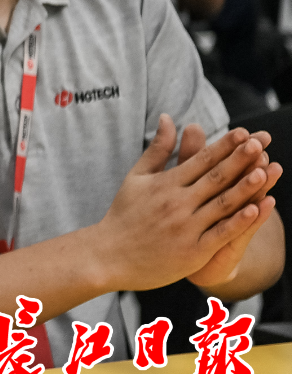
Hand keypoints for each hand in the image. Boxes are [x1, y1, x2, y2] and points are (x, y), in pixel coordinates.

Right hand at [91, 115, 278, 290]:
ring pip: (222, 204)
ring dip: (245, 187)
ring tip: (265, 170)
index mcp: (165, 183)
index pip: (200, 160)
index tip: (244, 132)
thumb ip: (158, 149)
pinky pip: (220, 234)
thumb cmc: (123, 215)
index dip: (224, 146)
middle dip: (240, 159)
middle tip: (261, 142)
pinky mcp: (192, 252)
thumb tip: (168, 118)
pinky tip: (256, 210)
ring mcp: (185, 227)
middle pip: (215, 178)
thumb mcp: (137, 177)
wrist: (108, 256)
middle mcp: (176, 202)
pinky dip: (238, 222)